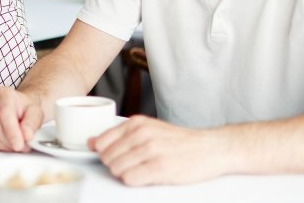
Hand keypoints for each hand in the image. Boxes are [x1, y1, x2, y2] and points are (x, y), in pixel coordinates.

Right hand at [0, 86, 42, 151]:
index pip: (4, 112)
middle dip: (9, 141)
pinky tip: (4, 142)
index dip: (12, 131)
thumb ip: (32, 123)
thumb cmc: (24, 109)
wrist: (18, 109)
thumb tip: (26, 135)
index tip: (19, 144)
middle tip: (22, 146)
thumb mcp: (36, 113)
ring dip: (2, 145)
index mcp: (3, 94)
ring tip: (14, 144)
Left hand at [92, 115, 233, 185]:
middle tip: (135, 165)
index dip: (106, 154)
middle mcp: (141, 134)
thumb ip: (119, 135)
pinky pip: (130, 179)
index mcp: (136, 123)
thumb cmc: (180, 141)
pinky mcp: (160, 167)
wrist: (212, 148)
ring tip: (144, 170)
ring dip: (126, 175)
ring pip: (116, 170)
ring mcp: (150, 150)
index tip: (117, 157)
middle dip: (116, 166)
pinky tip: (149, 176)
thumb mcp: (148, 129)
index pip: (100, 143)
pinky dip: (136, 181)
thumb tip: (91, 142)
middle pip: (107, 158)